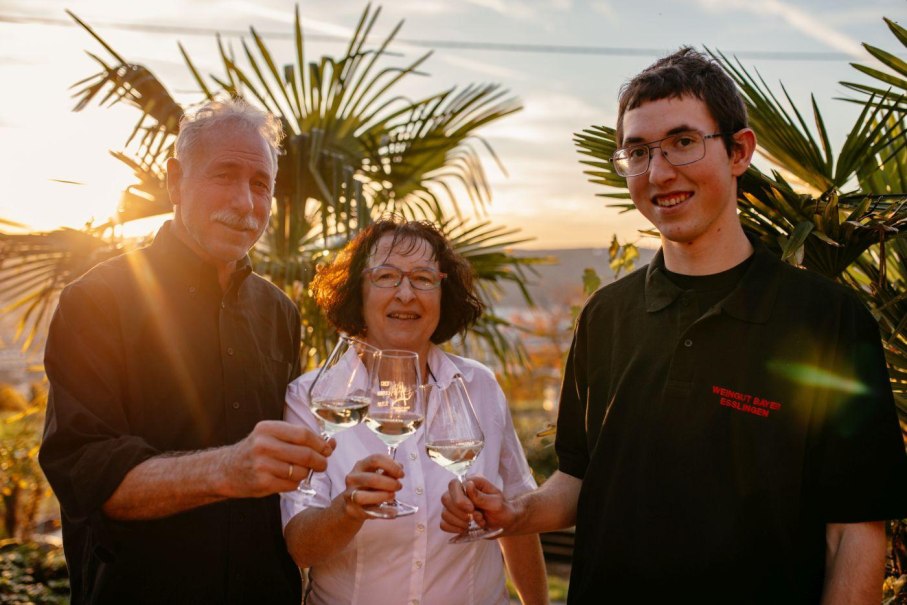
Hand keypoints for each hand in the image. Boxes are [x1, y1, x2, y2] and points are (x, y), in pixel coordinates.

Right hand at [220, 420, 334, 497]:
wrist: (226, 470)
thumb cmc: (255, 452)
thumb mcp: (272, 437)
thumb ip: (300, 438)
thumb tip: (331, 444)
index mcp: (268, 428)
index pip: (303, 434)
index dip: (320, 443)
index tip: (327, 449)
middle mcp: (264, 445)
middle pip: (305, 453)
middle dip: (320, 461)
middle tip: (322, 464)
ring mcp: (262, 465)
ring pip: (300, 471)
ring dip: (306, 473)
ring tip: (298, 471)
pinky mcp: (263, 483)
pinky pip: (292, 484)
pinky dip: (295, 483)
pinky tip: (287, 479)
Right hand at [339, 454, 403, 520]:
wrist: (352, 504)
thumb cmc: (368, 487)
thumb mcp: (376, 474)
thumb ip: (387, 470)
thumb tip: (399, 467)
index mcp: (361, 466)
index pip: (376, 460)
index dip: (391, 465)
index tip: (401, 473)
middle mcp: (353, 479)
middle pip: (372, 479)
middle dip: (390, 483)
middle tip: (399, 486)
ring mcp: (350, 495)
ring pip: (364, 496)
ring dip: (383, 496)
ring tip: (392, 496)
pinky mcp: (352, 510)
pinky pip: (369, 511)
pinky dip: (383, 511)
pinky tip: (392, 511)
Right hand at [440, 475, 513, 534]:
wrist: (504, 523)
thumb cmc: (502, 510)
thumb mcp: (496, 503)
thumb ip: (482, 496)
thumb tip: (468, 485)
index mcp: (472, 483)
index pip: (454, 485)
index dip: (460, 499)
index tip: (472, 509)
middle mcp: (461, 492)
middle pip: (445, 498)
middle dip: (459, 512)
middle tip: (473, 518)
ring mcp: (455, 506)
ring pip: (444, 512)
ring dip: (458, 522)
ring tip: (472, 524)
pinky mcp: (454, 518)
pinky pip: (443, 524)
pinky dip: (453, 528)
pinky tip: (465, 529)